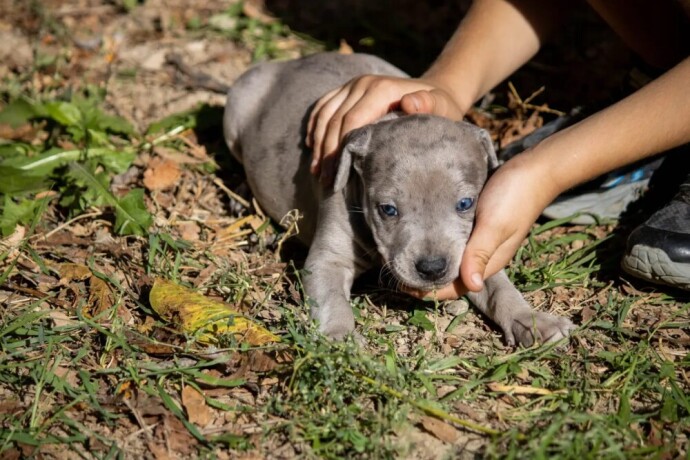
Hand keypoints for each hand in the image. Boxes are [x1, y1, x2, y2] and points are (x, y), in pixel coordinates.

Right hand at [307, 75, 464, 184]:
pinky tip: (313, 147)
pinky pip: (322, 107)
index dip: (341, 149)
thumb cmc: (438, 108)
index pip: (351, 121)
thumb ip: (428, 105)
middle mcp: (363, 83)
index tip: (337, 175)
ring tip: (317, 171)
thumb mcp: (441, 107)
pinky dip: (315, 127)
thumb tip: (408, 103)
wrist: (434, 91)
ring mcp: (352, 85)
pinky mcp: (346, 89)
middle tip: (325, 181)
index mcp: (381, 89)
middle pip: (335, 120)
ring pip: (324, 114)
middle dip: (327, 153)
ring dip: (318, 143)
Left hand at [406, 151, 559, 299]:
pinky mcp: (479, 226)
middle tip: (397, 271)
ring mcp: (482, 241)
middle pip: (452, 277)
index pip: (457, 288)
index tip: (403, 285)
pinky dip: (441, 245)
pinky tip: (425, 237)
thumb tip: (471, 286)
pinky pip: (457, 243)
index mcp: (489, 262)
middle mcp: (485, 256)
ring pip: (453, 261)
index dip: (430, 290)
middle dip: (427, 279)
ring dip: (432, 263)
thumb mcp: (494, 225)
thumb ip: (480, 253)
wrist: (535, 170)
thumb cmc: (514, 196)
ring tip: (405, 257)